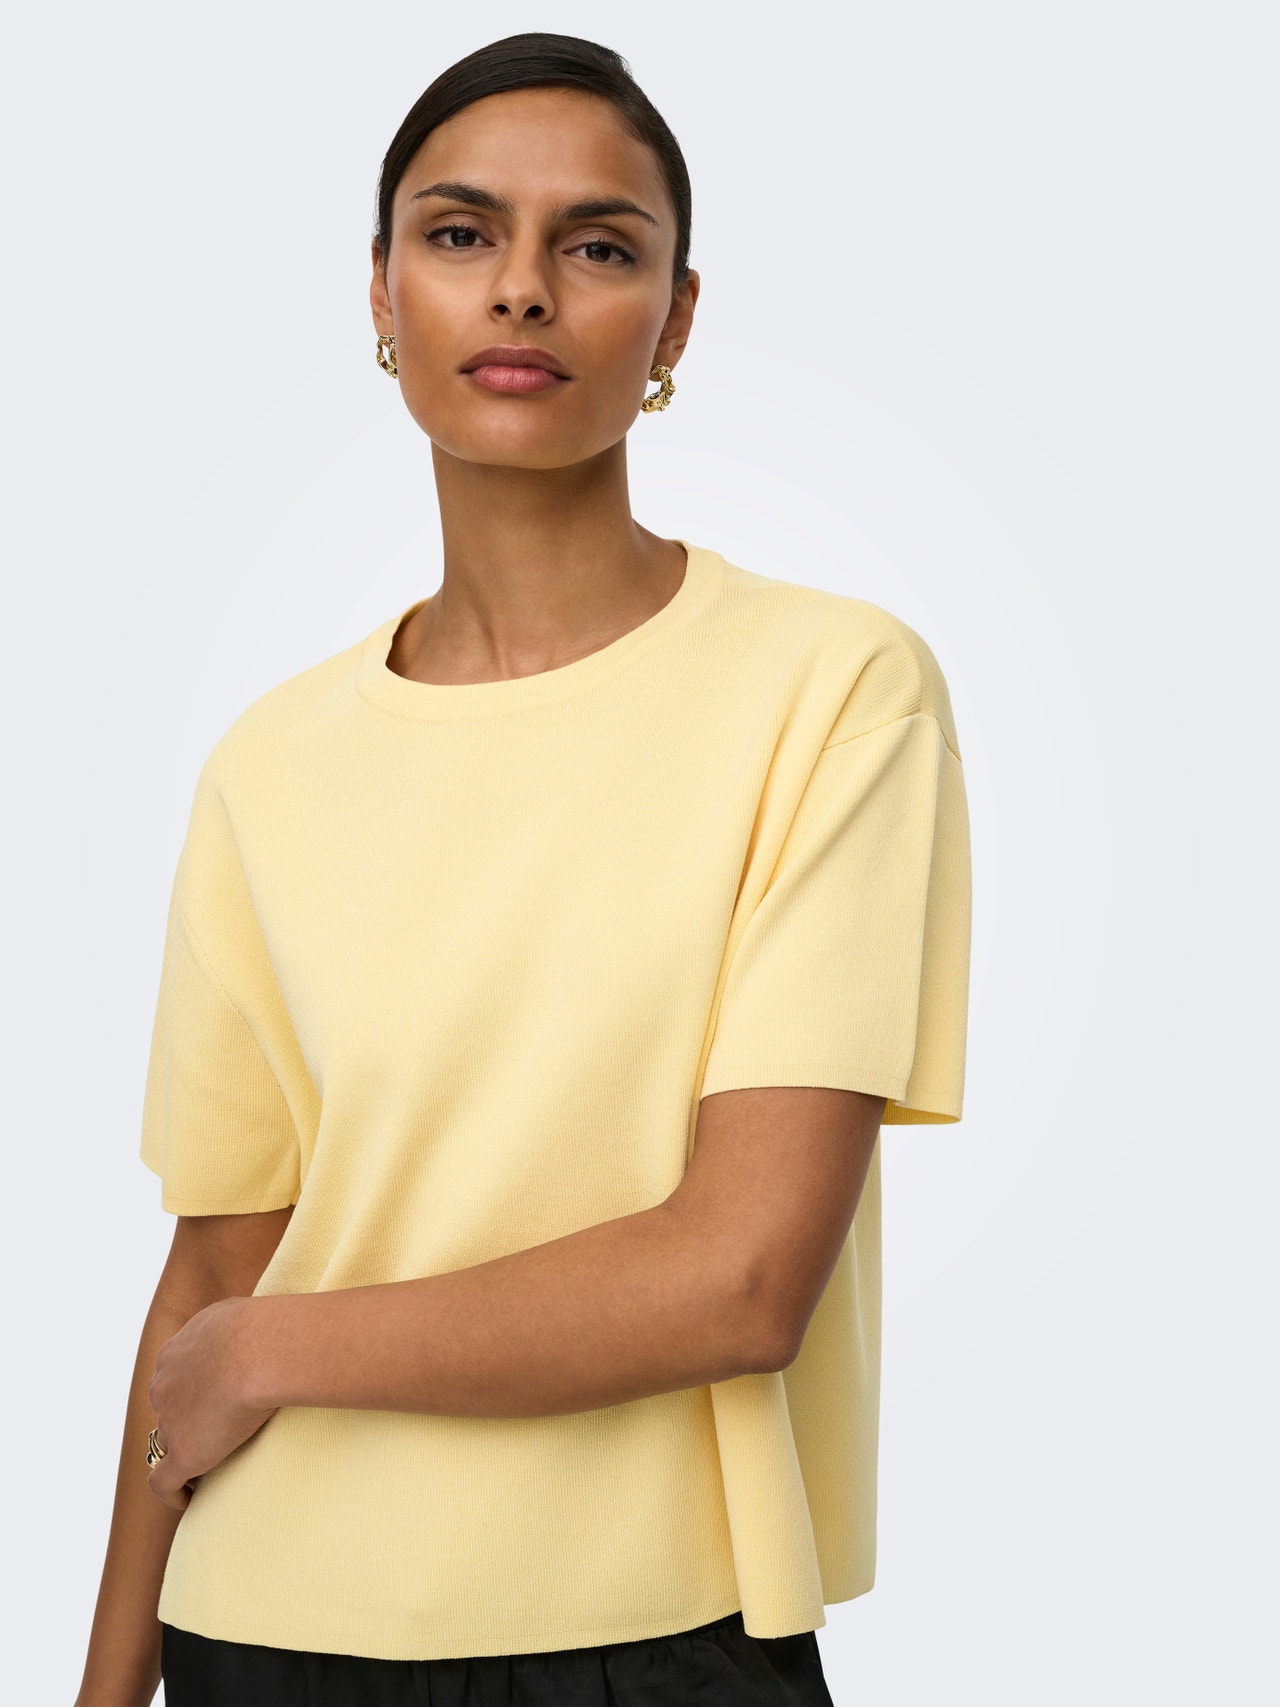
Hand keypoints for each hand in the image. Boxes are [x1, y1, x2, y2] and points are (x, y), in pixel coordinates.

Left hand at [146, 1296, 277, 1510]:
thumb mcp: (239, 1313)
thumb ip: (233, 1326)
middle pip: (167, 1411)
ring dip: (184, 1453)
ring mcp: (170, 1423)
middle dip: (185, 1421)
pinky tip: (189, 1498)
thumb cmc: (259, 1328)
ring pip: (166, 1445)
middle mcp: (163, 1388)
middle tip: (216, 1431)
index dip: (191, 1392)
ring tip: (207, 1465)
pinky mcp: (182, 1454)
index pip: (174, 1378)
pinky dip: (172, 1493)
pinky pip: (162, 1483)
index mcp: (175, 1354)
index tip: (213, 1400)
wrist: (256, 1351)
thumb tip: (258, 1324)